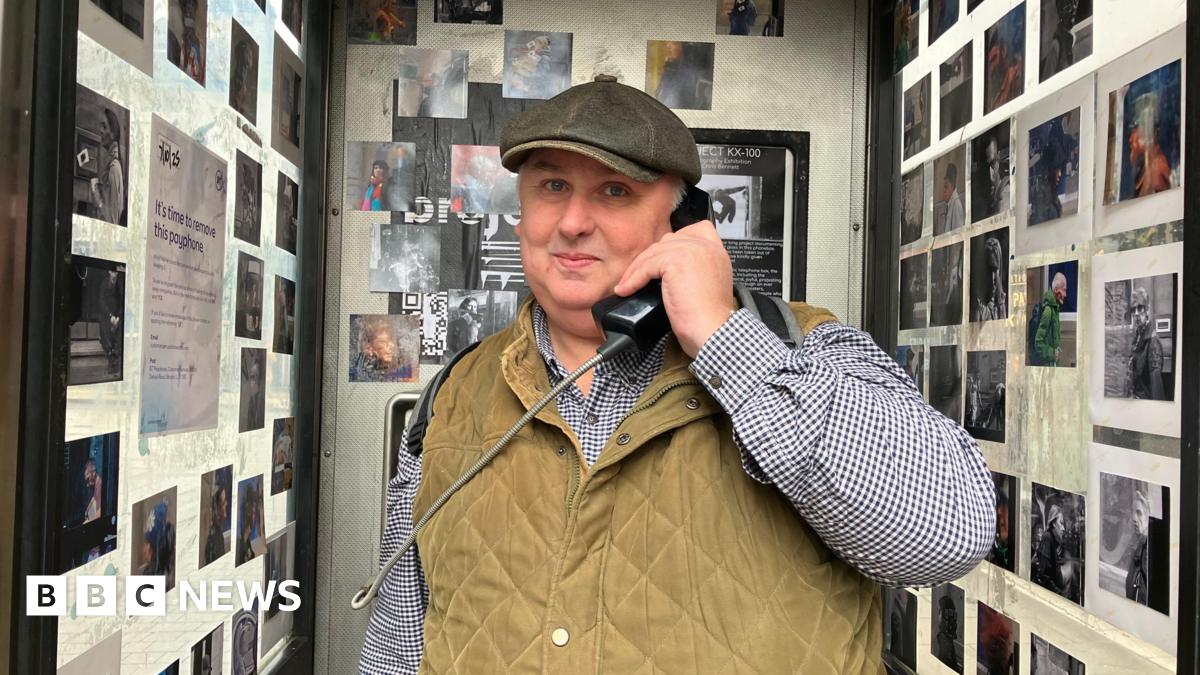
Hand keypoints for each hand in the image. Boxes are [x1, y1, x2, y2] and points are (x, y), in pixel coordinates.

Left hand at [613, 220, 736, 357]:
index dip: (677, 239)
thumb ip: (693, 269)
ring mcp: (692, 251)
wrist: (712, 330)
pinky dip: (633, 279)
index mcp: (717, 252)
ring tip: (626, 285)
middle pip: (669, 240)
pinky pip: (647, 266)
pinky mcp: (677, 262)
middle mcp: (707, 247)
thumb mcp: (707, 285)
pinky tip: (626, 290)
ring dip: (636, 270)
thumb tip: (665, 270)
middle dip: (650, 257)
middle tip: (636, 276)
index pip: (698, 229)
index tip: (662, 256)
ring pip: (654, 252)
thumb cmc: (709, 319)